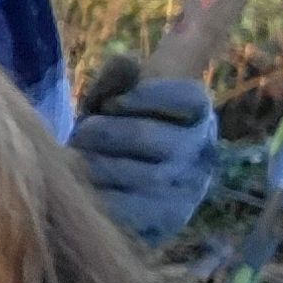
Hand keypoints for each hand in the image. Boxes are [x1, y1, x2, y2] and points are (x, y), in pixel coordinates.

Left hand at [68, 68, 218, 244]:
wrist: (121, 192)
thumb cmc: (116, 132)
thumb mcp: (114, 98)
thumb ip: (119, 75)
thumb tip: (130, 62)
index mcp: (198, 114)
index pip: (185, 96)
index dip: (142, 96)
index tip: (111, 104)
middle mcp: (201, 151)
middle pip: (143, 133)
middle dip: (100, 132)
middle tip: (82, 136)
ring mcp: (187, 189)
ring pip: (128, 172)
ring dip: (91, 164)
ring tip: (80, 162)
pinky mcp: (167, 220)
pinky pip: (121, 206)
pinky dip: (96, 195)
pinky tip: (88, 188)